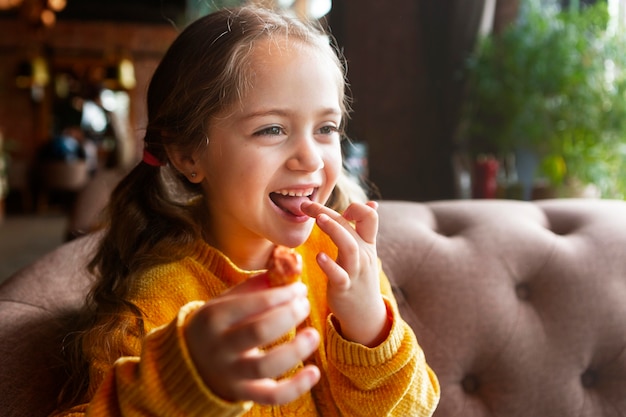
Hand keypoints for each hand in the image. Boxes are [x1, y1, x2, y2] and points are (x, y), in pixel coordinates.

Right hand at [184, 274, 320, 403]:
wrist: (189, 362)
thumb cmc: (216, 325)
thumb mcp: (225, 302)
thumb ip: (254, 288)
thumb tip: (289, 275)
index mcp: (214, 317)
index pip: (253, 303)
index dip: (282, 294)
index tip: (300, 288)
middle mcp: (220, 347)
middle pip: (259, 331)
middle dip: (289, 315)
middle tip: (305, 305)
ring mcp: (230, 373)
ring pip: (265, 366)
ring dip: (295, 350)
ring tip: (313, 334)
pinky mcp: (243, 393)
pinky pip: (272, 396)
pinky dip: (296, 387)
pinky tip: (314, 372)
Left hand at [300, 200, 389, 346]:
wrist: (366, 314)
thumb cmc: (360, 278)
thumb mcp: (366, 252)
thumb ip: (364, 229)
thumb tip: (371, 203)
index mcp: (367, 244)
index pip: (370, 217)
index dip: (356, 208)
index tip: (339, 210)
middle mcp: (363, 255)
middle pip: (351, 227)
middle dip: (329, 212)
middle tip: (307, 204)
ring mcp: (355, 271)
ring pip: (350, 247)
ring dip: (335, 230)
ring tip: (319, 219)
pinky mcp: (344, 288)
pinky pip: (339, 275)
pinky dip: (330, 265)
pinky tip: (319, 256)